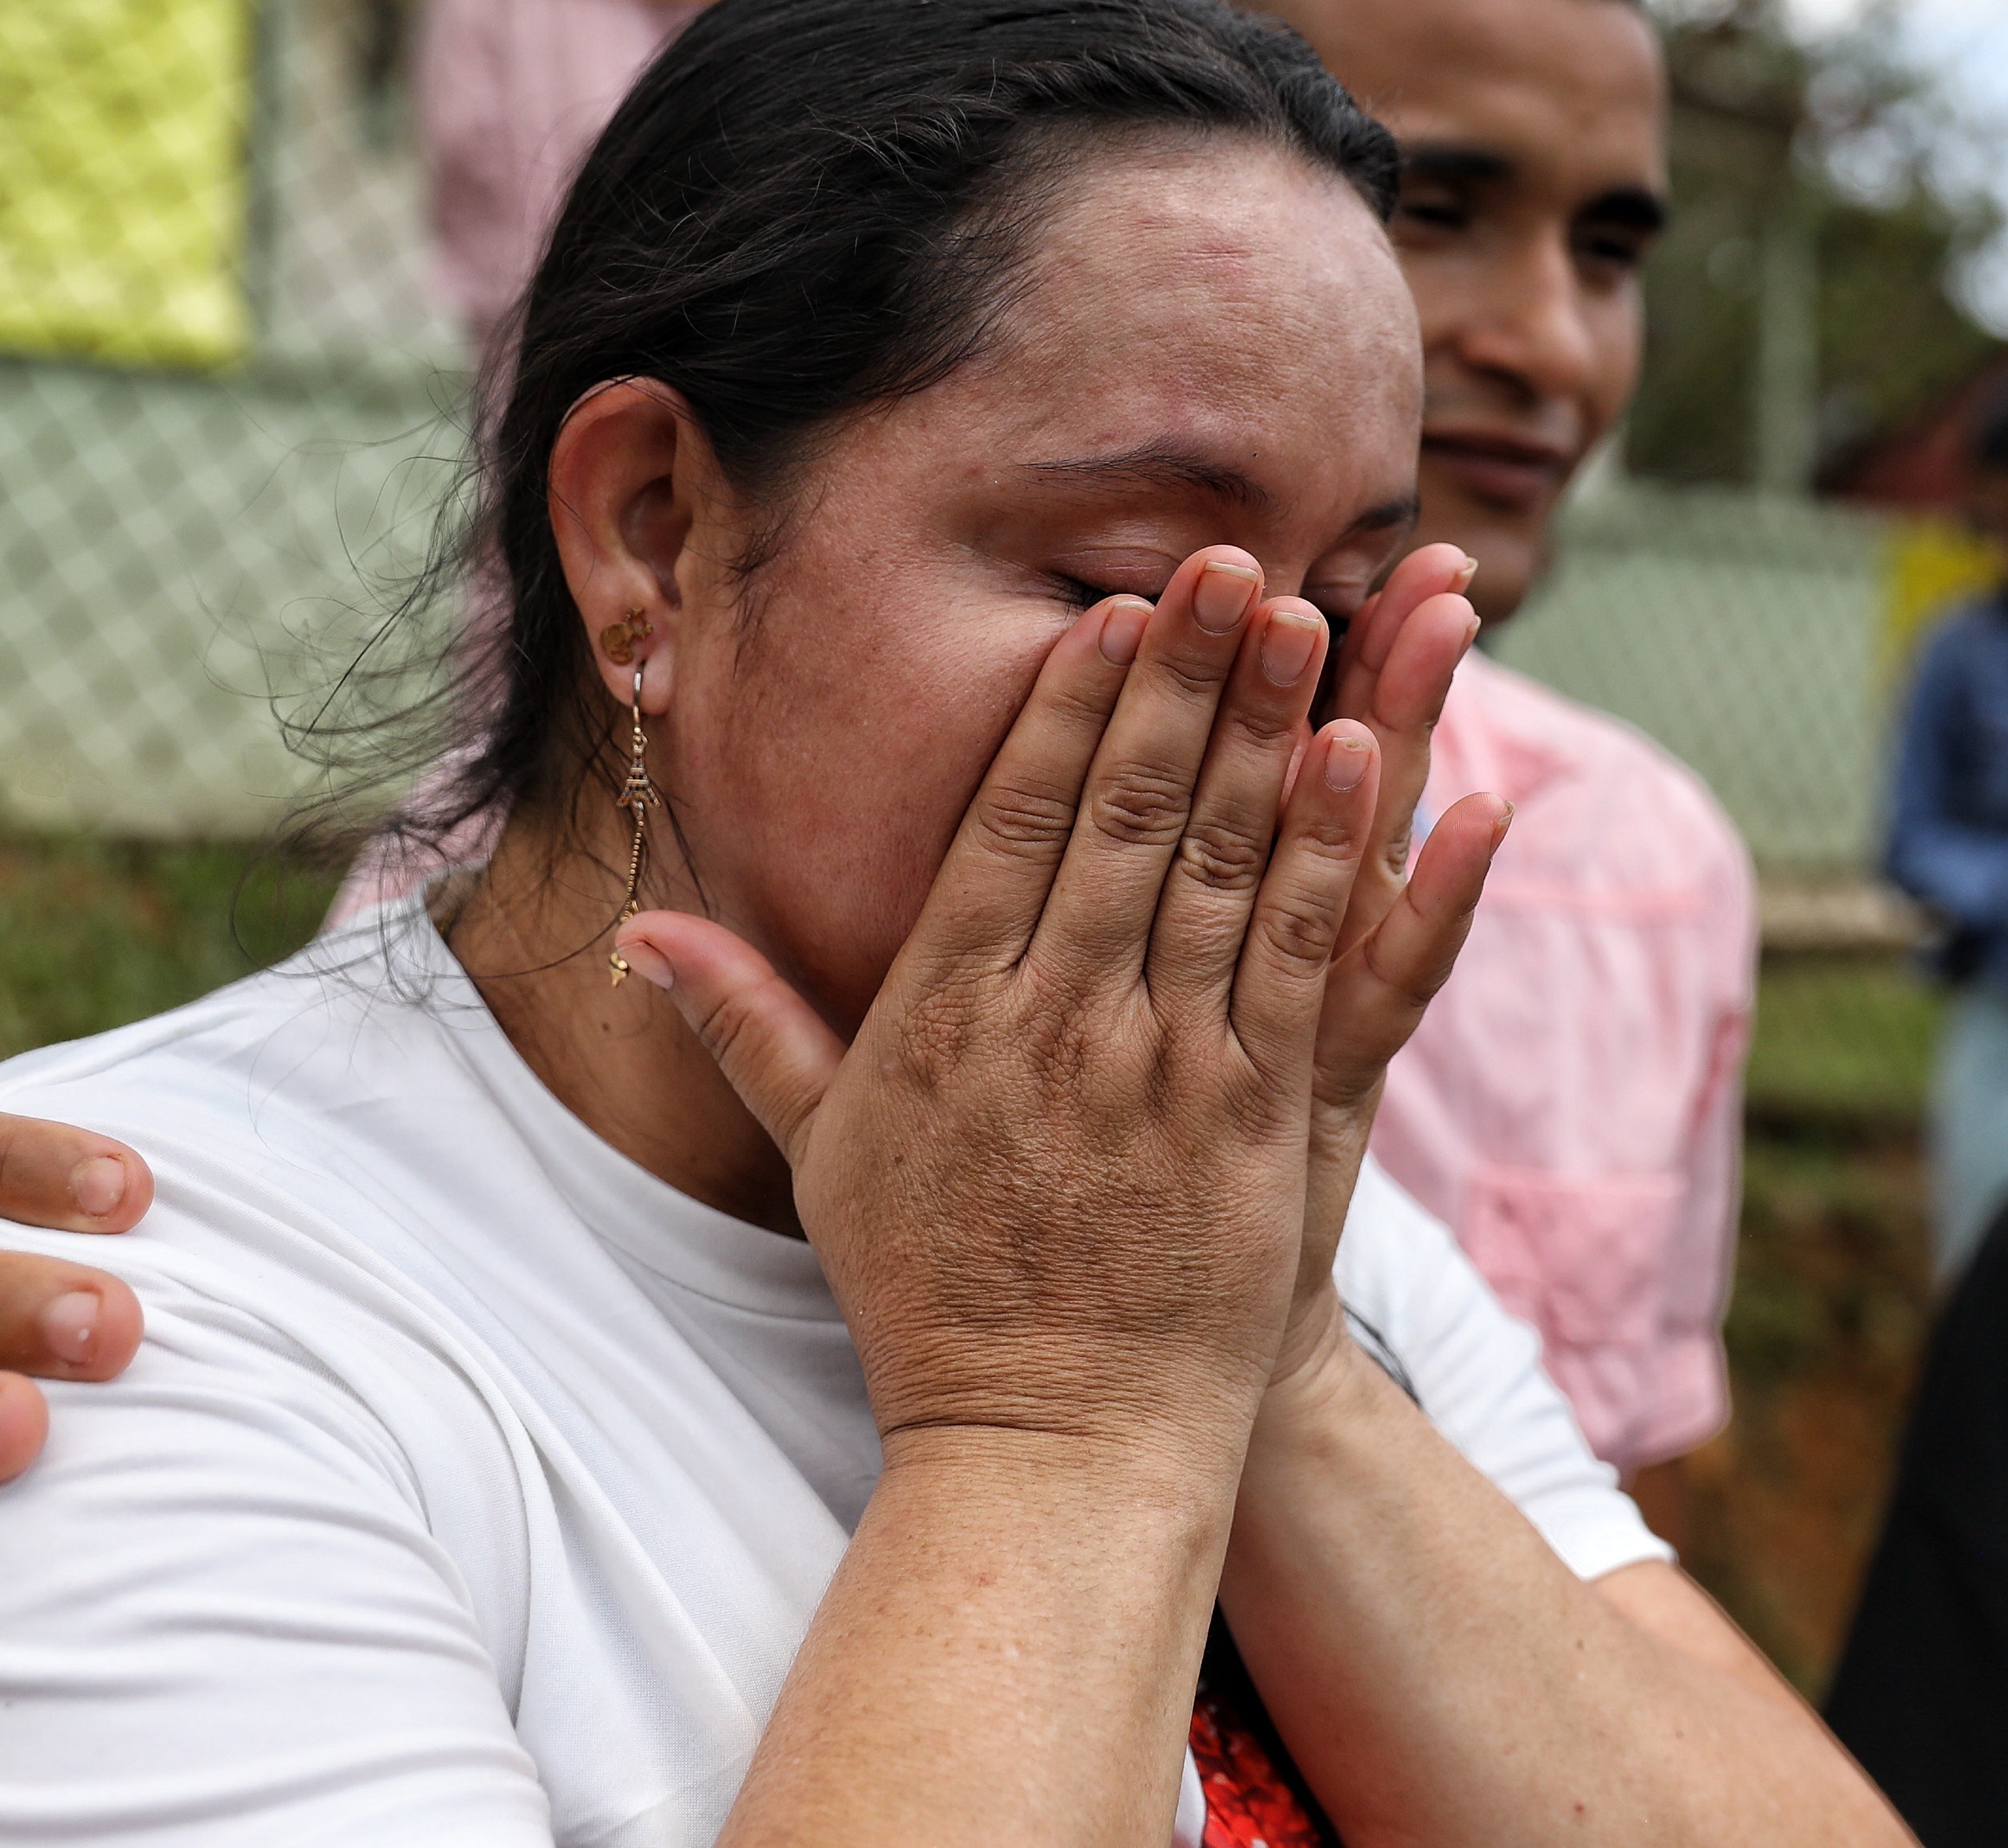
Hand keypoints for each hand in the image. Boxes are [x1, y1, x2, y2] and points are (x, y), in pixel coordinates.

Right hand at [625, 548, 1497, 1475]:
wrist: (1048, 1447)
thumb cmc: (930, 1292)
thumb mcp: (819, 1152)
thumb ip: (745, 1021)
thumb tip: (636, 929)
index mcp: (949, 1013)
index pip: (1016, 825)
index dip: (1071, 709)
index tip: (1112, 608)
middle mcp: (1054, 1024)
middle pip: (1130, 817)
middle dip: (1185, 678)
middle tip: (1231, 561)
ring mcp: (1159, 1071)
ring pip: (1225, 869)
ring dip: (1273, 735)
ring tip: (1313, 622)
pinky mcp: (1252, 1123)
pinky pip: (1304, 964)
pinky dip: (1339, 862)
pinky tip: (1371, 769)